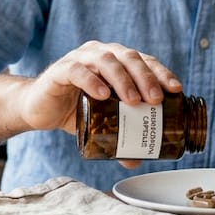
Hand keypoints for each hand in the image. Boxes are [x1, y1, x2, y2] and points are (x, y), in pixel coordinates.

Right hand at [18, 40, 182, 136]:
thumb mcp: (101, 122)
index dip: (161, 73)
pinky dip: (92, 81)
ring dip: (123, 79)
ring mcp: (79, 59)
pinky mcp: (60, 71)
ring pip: (106, 60)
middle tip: (156, 99)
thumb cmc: (76, 110)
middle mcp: (100, 53)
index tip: (176, 90)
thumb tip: (136, 160)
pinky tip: (103, 94)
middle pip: (129, 58)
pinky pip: (77, 71)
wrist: (38, 109)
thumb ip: (119, 136)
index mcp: (116, 60)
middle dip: (145, 77)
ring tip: (133, 100)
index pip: (144, 61)